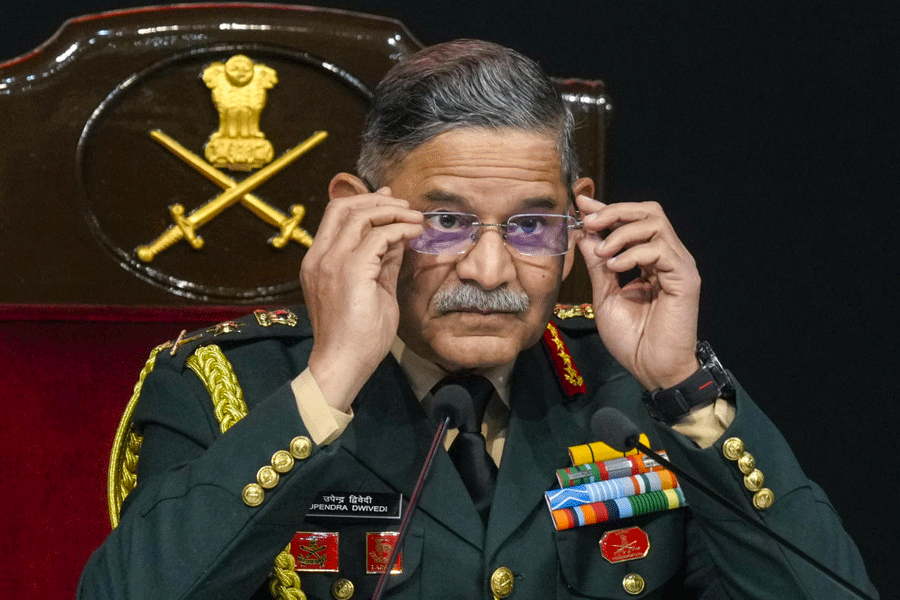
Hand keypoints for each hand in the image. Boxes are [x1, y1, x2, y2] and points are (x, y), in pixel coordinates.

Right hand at [301, 185, 423, 410]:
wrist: (342, 365)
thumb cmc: (356, 337)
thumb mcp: (372, 290)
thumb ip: (381, 263)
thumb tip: (397, 239)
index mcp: (319, 261)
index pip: (335, 215)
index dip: (363, 201)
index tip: (389, 200)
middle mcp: (320, 257)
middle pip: (343, 206)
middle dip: (377, 200)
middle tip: (405, 205)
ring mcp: (332, 263)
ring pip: (359, 215)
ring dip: (392, 212)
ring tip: (414, 218)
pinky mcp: (351, 271)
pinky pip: (378, 236)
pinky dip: (398, 230)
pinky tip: (414, 234)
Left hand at [575, 195, 700, 389]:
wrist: (652, 369)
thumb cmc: (632, 340)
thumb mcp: (605, 296)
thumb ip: (598, 264)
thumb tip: (583, 234)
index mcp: (649, 260)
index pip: (632, 221)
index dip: (607, 209)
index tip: (581, 204)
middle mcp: (667, 257)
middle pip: (648, 212)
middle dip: (615, 211)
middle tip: (589, 222)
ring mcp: (678, 265)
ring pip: (655, 223)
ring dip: (622, 232)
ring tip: (602, 252)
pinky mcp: (685, 278)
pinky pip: (660, 250)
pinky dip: (634, 253)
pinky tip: (616, 267)